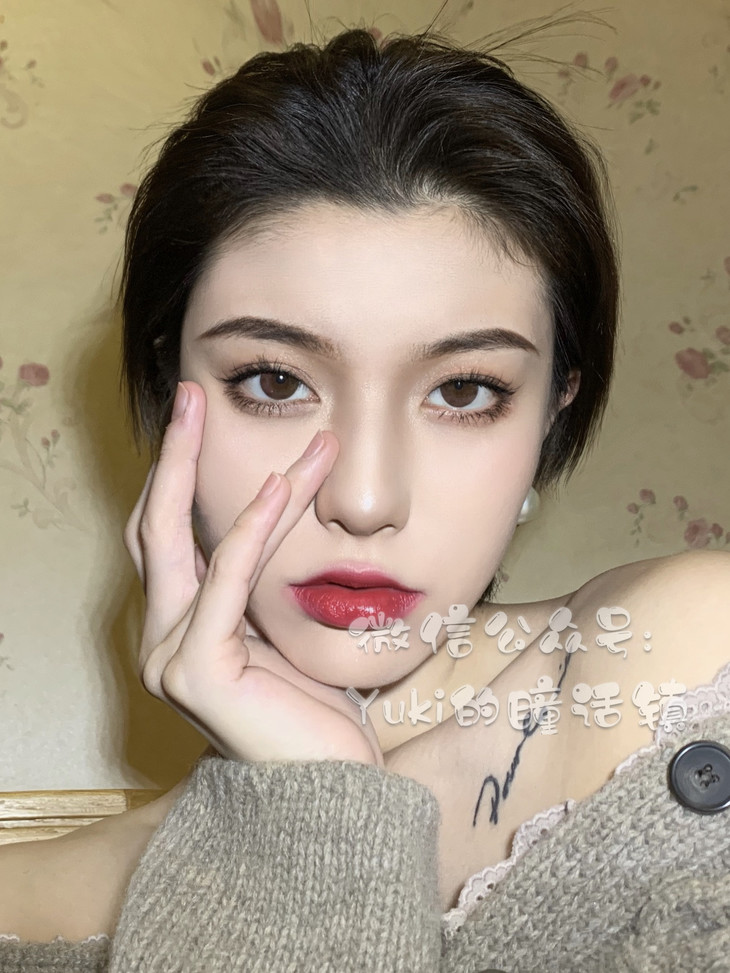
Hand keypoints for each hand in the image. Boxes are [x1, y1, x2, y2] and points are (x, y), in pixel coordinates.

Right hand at [123, 381, 382, 767]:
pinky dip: (252, 530)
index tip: (201, 422)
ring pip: (193, 543)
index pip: (171, 538)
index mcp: (184, 627)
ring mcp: (172, 655)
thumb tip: (279, 515)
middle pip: (156, 527)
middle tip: (192, 396)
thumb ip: (264, 585)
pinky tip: (279, 487)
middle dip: (174, 457)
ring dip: (241, 480)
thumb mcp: (285, 633)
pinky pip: (227, 582)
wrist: (330, 794)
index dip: (178, 477)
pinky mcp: (198, 671)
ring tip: (269, 428)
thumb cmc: (314, 716)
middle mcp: (164, 638)